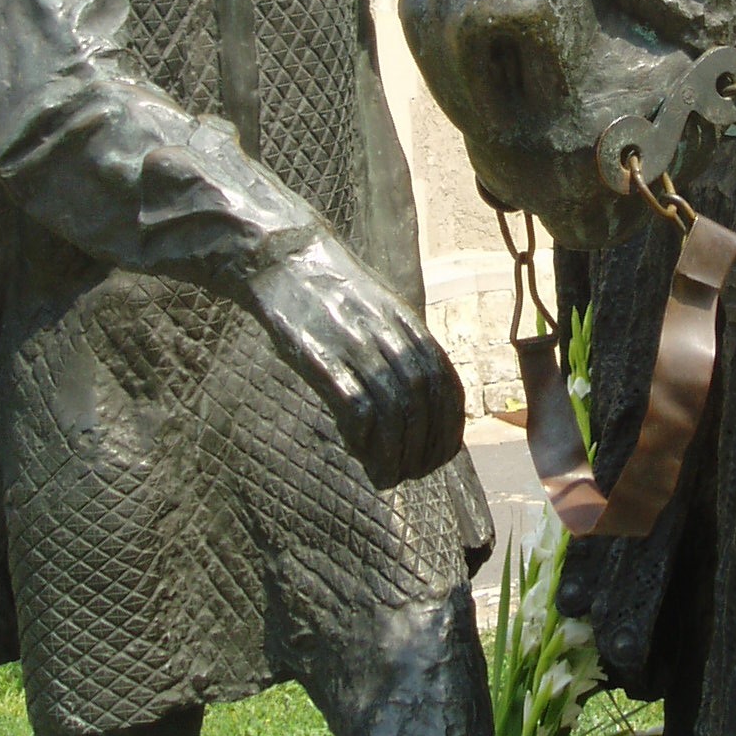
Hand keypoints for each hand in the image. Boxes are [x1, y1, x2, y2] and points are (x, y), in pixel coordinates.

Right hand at [244, 236, 465, 488]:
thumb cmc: (335, 293)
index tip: (440, 457)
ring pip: (391, 410)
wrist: (287, 259)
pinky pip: (353, 404)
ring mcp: (354, 344)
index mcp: (410, 324)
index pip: (446, 385)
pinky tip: (355, 449)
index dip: (448, 428)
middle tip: (411, 475)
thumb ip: (405, 348)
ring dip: (393, 453)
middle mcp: (389, 334)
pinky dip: (361, 435)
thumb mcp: (383, 312)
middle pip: (422, 403)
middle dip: (423, 448)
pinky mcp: (319, 355)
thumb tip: (423, 402)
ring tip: (384, 476)